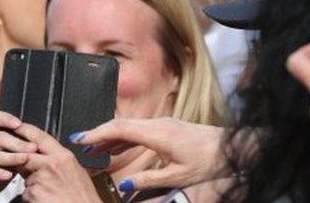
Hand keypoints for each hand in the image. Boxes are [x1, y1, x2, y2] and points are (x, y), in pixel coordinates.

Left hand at [14, 123, 99, 202]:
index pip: (40, 137)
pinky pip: (26, 193)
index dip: (26, 130)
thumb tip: (48, 155)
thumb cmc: (84, 199)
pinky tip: (46, 201)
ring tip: (48, 193)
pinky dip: (32, 197)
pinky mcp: (33, 194)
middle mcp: (51, 165)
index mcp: (64, 157)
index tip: (17, 126)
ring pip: (26, 177)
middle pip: (26, 155)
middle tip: (25, 167)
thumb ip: (60, 161)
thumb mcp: (78, 172)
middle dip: (23, 161)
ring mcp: (41, 179)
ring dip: (31, 184)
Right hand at [74, 117, 225, 191]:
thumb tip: (125, 186)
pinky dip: (122, 138)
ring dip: (109, 137)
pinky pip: (137, 130)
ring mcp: (160, 123)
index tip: (80, 139)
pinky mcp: (165, 127)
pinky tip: (114, 149)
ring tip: (92, 151)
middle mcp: (156, 124)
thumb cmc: (208, 161)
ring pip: (127, 126)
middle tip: (79, 145)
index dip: (97, 133)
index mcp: (157, 133)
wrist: (230, 147)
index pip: (119, 129)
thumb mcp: (177, 177)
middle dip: (97, 134)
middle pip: (119, 124)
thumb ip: (149, 181)